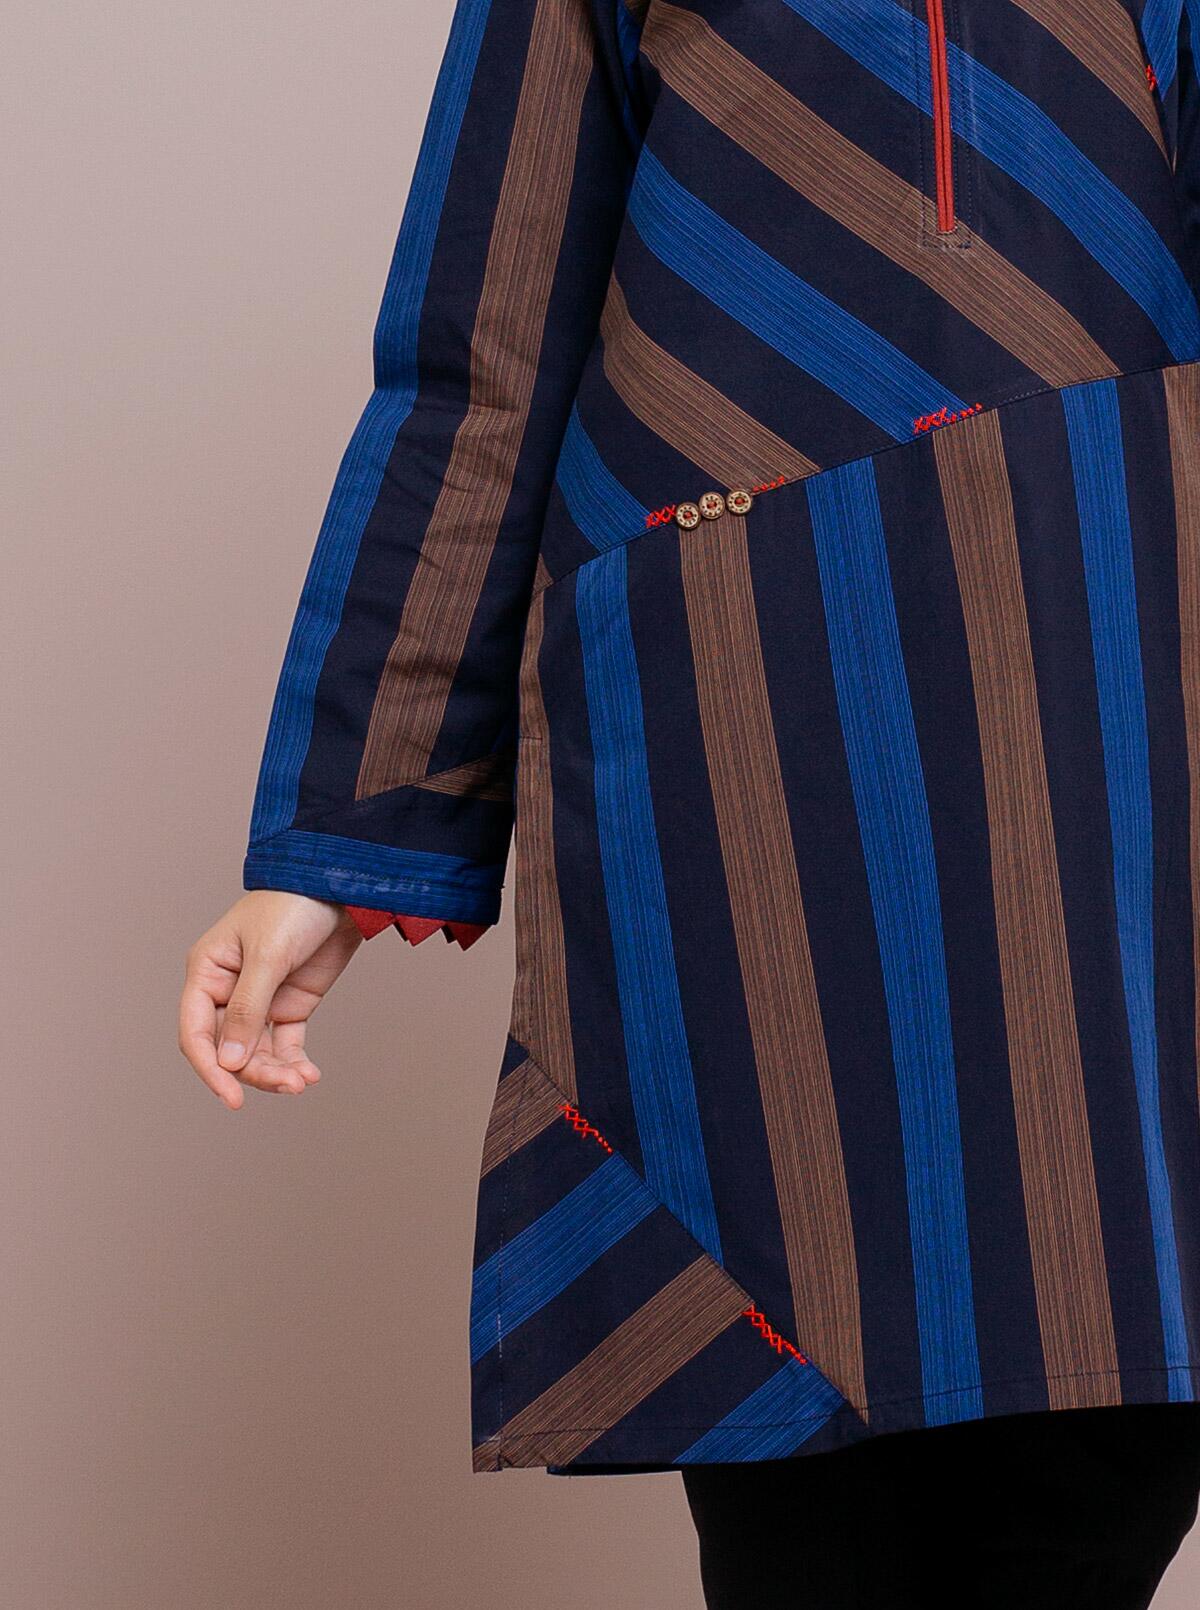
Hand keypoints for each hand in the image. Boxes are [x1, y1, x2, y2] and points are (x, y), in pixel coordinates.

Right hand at [179, 891, 362, 1108]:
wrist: (341, 887)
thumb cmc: (293, 906)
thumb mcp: (268, 956)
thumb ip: (247, 1009)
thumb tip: (228, 1062)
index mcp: (207, 972)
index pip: (195, 1033)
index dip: (211, 1068)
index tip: (232, 1098)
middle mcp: (227, 989)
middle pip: (228, 1049)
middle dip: (255, 1072)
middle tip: (288, 1085)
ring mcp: (261, 999)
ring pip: (257, 1052)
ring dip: (277, 1071)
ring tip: (302, 1081)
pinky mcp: (291, 1004)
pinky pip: (285, 1044)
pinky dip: (294, 1062)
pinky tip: (309, 1075)